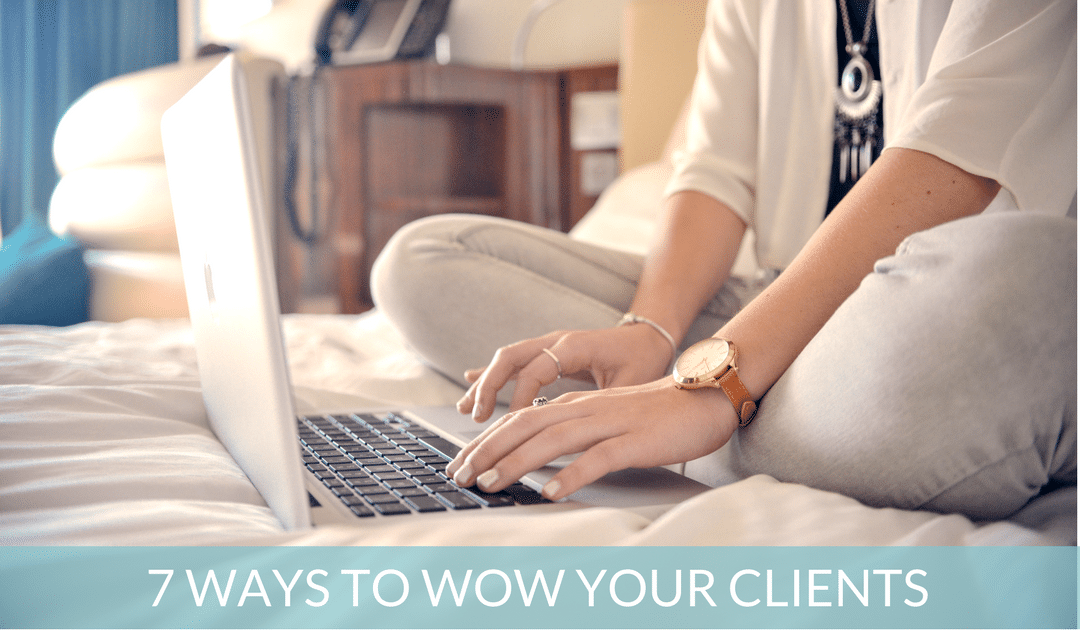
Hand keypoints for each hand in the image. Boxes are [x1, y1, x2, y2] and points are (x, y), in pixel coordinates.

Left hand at [446, 378, 737, 500]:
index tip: (461, 463)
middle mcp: (586, 410)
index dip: (486, 440)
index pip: (520, 419)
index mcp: (577, 406)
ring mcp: (610, 423)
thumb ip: (573, 429)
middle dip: (487, 451)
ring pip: (553, 440)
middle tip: (460, 475)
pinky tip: (551, 492)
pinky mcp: (635, 441)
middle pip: (525, 426)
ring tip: (490, 483)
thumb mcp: (606, 417)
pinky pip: (598, 458)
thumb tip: (538, 453)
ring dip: (516, 463)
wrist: (704, 397)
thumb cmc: (656, 414)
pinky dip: (572, 475)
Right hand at [456, 325, 674, 422]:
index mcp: (576, 345)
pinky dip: (492, 376)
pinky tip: (471, 385)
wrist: (648, 336)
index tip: (513, 424)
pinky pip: (513, 362)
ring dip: (485, 384)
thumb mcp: (631, 382)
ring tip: (466, 410)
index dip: (522, 397)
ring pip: (507, 359)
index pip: (537, 369)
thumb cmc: (643, 359)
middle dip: (489, 387)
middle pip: (511, 357)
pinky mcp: (547, 353)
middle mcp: (557, 340)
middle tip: (476, 417)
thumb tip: (584, 429)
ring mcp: (549, 345)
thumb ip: (606, 400)